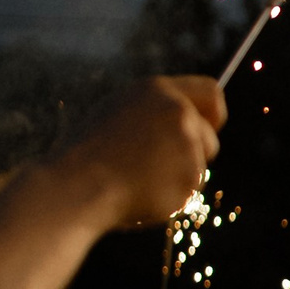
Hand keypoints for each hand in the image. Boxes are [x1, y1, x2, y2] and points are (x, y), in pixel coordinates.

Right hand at [52, 76, 225, 228]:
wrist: (76, 185)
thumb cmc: (89, 154)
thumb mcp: (119, 114)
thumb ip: (155, 113)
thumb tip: (188, 120)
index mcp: (158, 91)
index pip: (212, 93)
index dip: (213, 115)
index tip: (209, 129)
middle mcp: (178, 112)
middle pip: (210, 139)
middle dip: (194, 156)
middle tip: (157, 168)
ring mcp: (187, 145)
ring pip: (199, 169)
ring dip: (178, 178)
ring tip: (138, 179)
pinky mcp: (189, 177)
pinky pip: (188, 192)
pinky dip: (170, 198)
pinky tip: (141, 193)